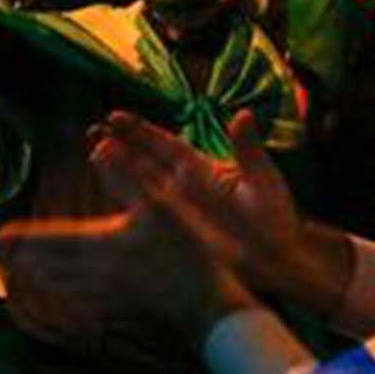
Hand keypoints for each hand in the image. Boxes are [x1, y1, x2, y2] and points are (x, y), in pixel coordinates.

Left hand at [0, 201, 251, 355]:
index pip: (50, 241)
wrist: (209, 312)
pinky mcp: (121, 314)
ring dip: (35, 279)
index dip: (21, 240)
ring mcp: (106, 299)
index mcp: (100, 245)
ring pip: (60, 288)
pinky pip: (79, 305)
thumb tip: (98, 148)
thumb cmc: (188, 255)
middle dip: (19, 261)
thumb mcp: (162, 206)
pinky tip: (63, 298)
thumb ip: (127, 177)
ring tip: (17, 274)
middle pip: (47, 268)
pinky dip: (61, 298)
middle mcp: (94, 275)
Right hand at [90, 111, 332, 306]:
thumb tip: (244, 114)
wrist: (279, 260)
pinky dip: (128, 207)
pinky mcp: (177, 233)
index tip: (116, 117)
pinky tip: (110, 196)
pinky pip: (147, 218)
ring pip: (141, 187)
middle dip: (121, 146)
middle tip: (95, 130)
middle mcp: (184, 187)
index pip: (166, 144)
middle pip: (146, 161)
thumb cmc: (275, 218)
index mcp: (203, 168)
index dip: (142, 131)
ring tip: (95, 153)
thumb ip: (248, 149)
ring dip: (118, 172)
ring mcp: (178, 211)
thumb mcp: (263, 180)